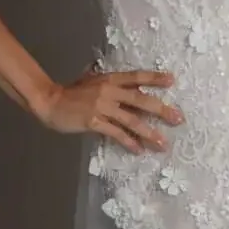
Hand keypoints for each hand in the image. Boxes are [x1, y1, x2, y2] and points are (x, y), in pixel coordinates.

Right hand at [37, 66, 183, 153]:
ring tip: (162, 143)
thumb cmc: (71, 92)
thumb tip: (127, 83)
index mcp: (110, 79)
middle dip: (161, 110)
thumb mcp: (91, 81)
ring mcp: (101, 106)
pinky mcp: (93, 121)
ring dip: (149, 133)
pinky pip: (116, 133)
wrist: (50, 102)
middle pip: (140, 100)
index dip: (154, 78)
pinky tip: (138, 150)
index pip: (136, 77)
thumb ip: (109, 82)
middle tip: (178, 119)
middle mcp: (108, 91)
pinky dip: (128, 142)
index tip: (172, 81)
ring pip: (131, 120)